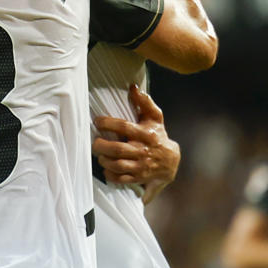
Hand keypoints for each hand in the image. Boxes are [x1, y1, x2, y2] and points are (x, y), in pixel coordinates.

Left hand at [91, 86, 179, 201]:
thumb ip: (145, 103)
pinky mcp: (138, 177)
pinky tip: (106, 168)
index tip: (98, 121)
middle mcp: (143, 150)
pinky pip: (120, 179)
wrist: (171, 162)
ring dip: (104, 160)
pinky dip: (110, 174)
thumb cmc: (158, 136)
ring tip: (101, 155)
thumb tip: (133, 87)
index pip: (124, 127)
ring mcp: (140, 166)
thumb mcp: (155, 118)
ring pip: (117, 165)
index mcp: (145, 134)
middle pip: (118, 149)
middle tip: (95, 142)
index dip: (108, 124)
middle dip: (101, 146)